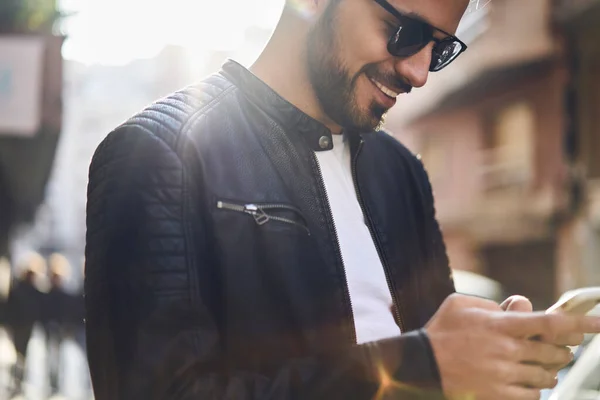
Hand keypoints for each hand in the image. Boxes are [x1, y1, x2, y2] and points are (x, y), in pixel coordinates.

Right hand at [425, 294, 599, 399]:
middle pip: (555, 354)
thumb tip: (521, 306)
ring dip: (548, 371)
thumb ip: (494, 303)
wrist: (421, 365)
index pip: (551, 324)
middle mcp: (507, 351)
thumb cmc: (441, 331)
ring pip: (546, 377)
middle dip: (561, 351)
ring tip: (536, 366)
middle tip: (555, 348)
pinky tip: (522, 382)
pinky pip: (532, 396)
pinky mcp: (498, 396)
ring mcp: (503, 376)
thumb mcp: (461, 304)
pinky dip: (534, 389)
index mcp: (500, 325)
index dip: (581, 325)